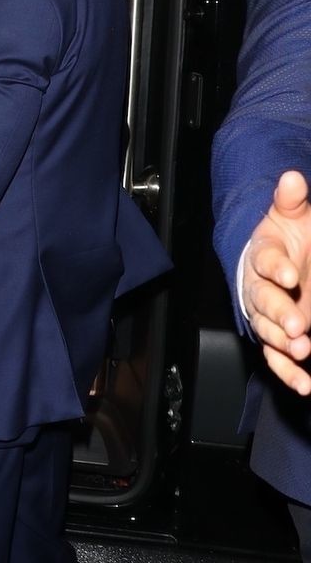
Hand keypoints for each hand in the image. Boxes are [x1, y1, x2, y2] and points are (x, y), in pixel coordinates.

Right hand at [242, 171, 310, 393]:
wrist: (277, 262)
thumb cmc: (286, 238)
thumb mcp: (291, 215)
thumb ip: (291, 200)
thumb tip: (292, 178)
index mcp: (263, 255)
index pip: (265, 260)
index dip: (277, 268)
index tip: (291, 275)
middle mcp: (259, 288)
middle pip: (262, 301)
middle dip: (278, 314)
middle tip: (298, 326)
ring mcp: (266, 315)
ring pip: (267, 331)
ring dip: (282, 344)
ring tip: (302, 351)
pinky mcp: (274, 336)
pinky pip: (276, 358)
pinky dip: (288, 372)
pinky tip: (304, 384)